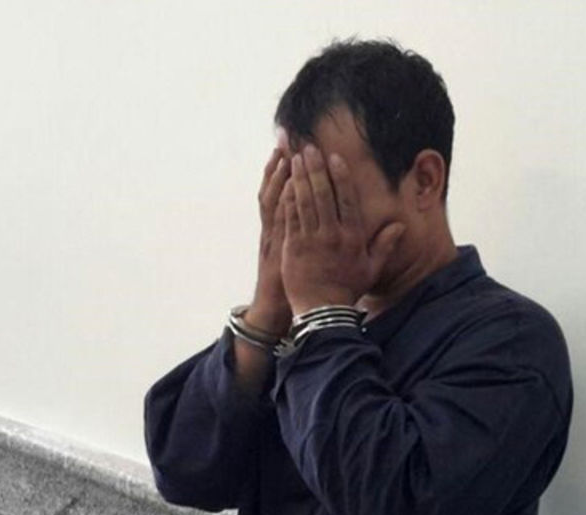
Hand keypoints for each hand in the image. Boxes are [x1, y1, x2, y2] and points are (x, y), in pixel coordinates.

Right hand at [251, 130, 293, 333]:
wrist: (282, 306)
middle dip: (281, 162)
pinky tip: (286, 187)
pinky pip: (280, 223)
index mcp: (281, 226)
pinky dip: (282, 205)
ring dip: (279, 177)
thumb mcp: (294, 254)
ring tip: (284, 152)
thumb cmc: (294, 282)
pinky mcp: (279, 249)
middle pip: (276, 187)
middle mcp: (275, 227)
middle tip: (285, 136)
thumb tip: (311, 215)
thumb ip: (302, 232)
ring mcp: (275, 236)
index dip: (283, 168)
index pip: (281, 189)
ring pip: (274, 201)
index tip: (289, 145)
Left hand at [279, 144, 405, 316]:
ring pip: (304, 201)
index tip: (334, 157)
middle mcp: (331, 235)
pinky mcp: (292, 247)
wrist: (322, 311)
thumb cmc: (347, 289)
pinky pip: (289, 216)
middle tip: (309, 148)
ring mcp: (310, 240)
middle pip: (322, 194)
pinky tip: (285, 182)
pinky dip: (287, 197)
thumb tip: (399, 225)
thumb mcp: (371, 268)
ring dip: (299, 177)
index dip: (340, 176)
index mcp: (351, 237)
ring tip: (295, 158)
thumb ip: (384, 244)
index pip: (346, 199)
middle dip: (315, 168)